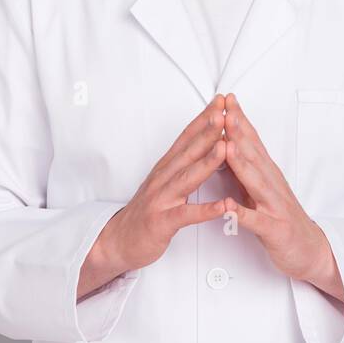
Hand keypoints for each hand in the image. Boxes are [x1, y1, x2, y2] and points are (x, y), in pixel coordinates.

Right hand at [78, 94, 228, 298]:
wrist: (118, 240)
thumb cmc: (148, 210)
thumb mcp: (163, 181)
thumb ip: (182, 162)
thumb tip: (203, 141)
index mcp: (166, 167)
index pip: (187, 138)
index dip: (203, 119)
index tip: (221, 102)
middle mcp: (163, 178)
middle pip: (188, 151)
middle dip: (207, 131)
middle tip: (225, 112)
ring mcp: (161, 199)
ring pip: (187, 178)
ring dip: (207, 162)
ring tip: (225, 147)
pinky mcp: (162, 222)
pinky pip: (186, 215)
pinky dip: (205, 210)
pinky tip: (223, 205)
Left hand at [221, 92, 343, 302]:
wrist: (310, 250)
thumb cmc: (282, 219)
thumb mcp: (261, 189)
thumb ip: (246, 169)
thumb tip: (225, 145)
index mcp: (267, 174)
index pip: (252, 141)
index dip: (239, 120)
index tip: (225, 100)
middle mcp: (272, 185)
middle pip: (254, 154)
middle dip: (239, 132)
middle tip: (224, 110)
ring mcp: (275, 206)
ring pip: (256, 182)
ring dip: (242, 163)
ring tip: (227, 146)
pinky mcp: (274, 230)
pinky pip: (257, 221)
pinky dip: (242, 213)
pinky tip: (229, 206)